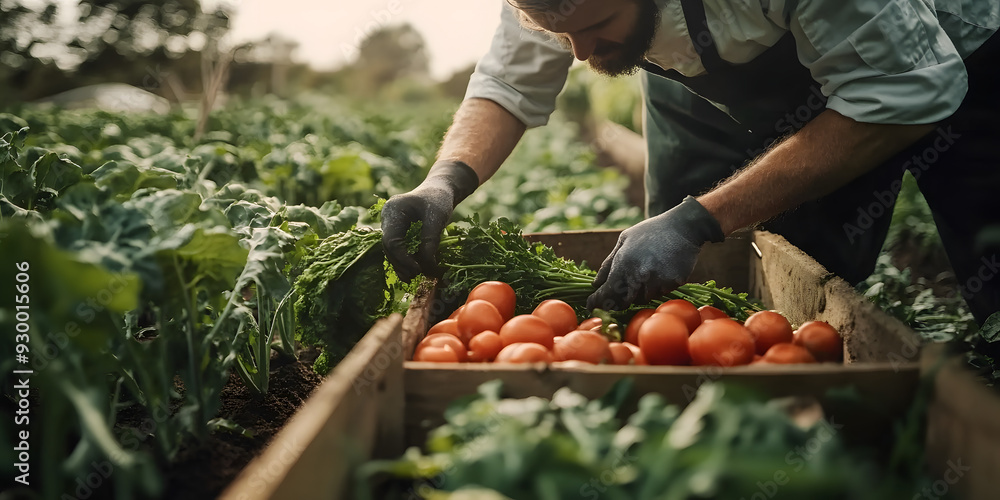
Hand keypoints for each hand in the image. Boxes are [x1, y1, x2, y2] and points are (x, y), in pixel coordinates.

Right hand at [381, 161, 478, 281]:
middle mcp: (387, 218)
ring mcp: (390, 225)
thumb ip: (430, 241)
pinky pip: (397, 248)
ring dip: (402, 265)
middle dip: (402, 264)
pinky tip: (414, 271)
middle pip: (389, 247)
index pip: (392, 240)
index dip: (403, 258)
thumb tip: (427, 267)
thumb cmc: (438, 200)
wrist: (439, 190)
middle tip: (416, 276)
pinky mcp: (396, 231)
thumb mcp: (437, 218)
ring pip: (391, 250)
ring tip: (413, 277)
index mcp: (393, 210)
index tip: (418, 269)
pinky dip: (405, 259)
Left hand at [587, 196, 724, 309]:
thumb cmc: (650, 231)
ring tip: (648, 269)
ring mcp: (658, 281)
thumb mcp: (624, 240)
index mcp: (625, 263)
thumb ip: (609, 264)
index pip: (607, 293)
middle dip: (621, 298)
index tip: (591, 306)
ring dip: (642, 290)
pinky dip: (658, 286)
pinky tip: (662, 269)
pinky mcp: (674, 283)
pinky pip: (661, 292)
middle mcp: (640, 275)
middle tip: (624, 287)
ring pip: (644, 298)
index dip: (597, 301)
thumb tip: (595, 285)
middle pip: (625, 301)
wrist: (683, 226)